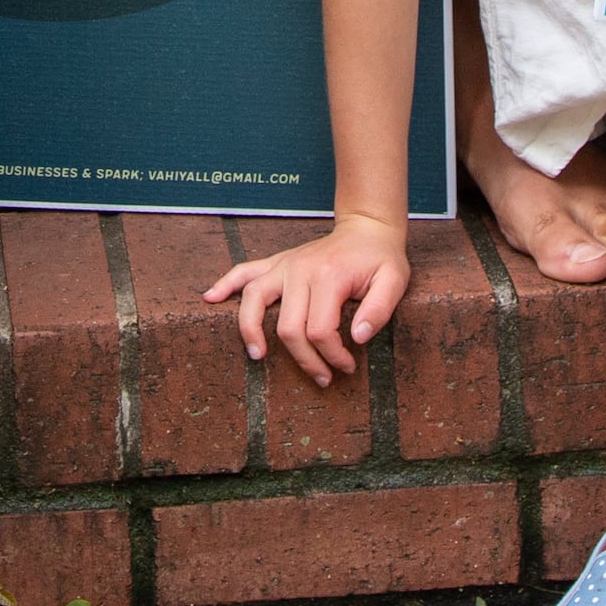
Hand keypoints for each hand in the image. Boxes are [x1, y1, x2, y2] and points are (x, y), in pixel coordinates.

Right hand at [207, 216, 411, 385]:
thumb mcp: (394, 280)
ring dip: (252, 330)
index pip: (320, 330)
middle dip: (305, 359)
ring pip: (255, 300)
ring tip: (258, 356)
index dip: (333, 356)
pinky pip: (244, 270)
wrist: (366, 228)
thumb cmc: (380, 258)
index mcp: (328, 276)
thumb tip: (357, 337)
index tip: (348, 366)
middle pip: (289, 326)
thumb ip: (379, 310)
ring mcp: (285, 264)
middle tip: (324, 377)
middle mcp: (300, 269)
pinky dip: (226, 284)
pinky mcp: (277, 262)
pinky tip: (211, 297)